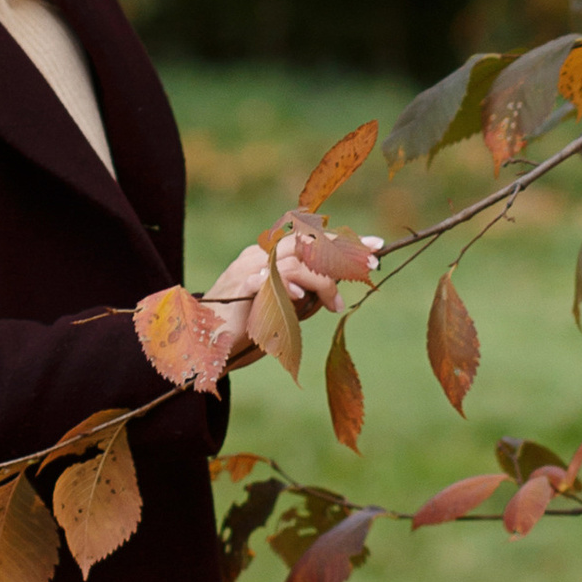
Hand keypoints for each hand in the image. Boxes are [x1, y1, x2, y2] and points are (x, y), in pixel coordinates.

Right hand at [203, 218, 380, 365]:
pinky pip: (267, 281)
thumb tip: (334, 288)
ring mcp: (249, 269)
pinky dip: (285, 287)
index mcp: (270, 255)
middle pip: (308, 242)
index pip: (312, 240)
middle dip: (345, 252)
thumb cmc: (246, 326)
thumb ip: (303, 292)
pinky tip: (299, 298)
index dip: (346, 241)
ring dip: (323, 282)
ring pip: (295, 261)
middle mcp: (260, 255)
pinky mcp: (239, 287)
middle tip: (372, 266)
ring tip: (335, 304)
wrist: (204, 341)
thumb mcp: (283, 306)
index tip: (378, 246)